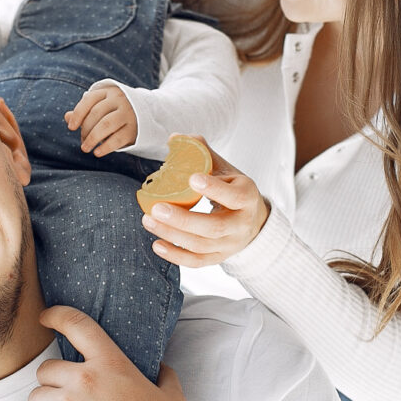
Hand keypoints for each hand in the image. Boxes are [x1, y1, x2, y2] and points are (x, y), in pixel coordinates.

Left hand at [27, 306, 201, 400]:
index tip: (46, 317)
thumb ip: (162, 375)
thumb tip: (159, 367)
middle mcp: (84, 380)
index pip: (77, 325)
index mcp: (112, 364)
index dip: (57, 316)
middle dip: (54, 384)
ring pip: (37, 397)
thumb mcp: (172, 398)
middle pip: (46, 369)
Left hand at [65, 84, 137, 155]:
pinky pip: (117, 139)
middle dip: (85, 129)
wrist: (145, 115)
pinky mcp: (134, 129)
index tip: (71, 127)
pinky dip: (105, 147)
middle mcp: (119, 100)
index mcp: (108, 92)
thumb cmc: (115, 111)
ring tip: (85, 148)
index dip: (78, 114)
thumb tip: (67, 117)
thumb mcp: (101, 107)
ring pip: (106, 125)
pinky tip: (97, 153)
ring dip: (92, 138)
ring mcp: (128, 114)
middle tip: (82, 141)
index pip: (89, 100)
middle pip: (96, 114)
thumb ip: (84, 111)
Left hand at [141, 140, 270, 266]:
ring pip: (201, 245)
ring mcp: (231, 244)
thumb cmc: (233, 189)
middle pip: (214, 226)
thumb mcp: (226, 169)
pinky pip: (197, 262)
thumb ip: (203, 153)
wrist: (253, 221)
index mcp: (248, 197)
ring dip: (172, 235)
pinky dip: (176, 256)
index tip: (191, 178)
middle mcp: (242, 224)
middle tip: (156, 208)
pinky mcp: (219, 257)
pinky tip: (156, 244)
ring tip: (148, 220)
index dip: (214, 189)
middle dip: (183, 219)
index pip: (235, 196)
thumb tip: (175, 138)